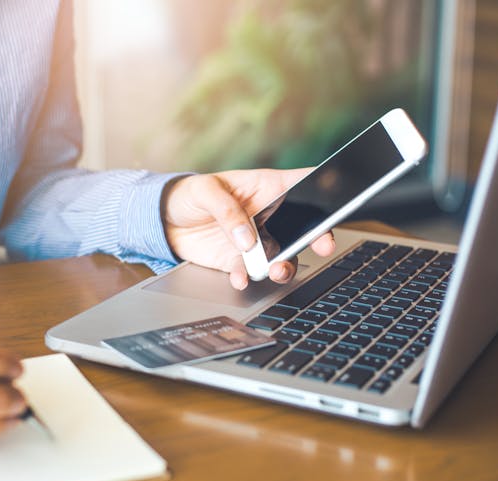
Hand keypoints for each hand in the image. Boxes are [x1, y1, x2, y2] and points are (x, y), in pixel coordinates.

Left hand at [163, 168, 335, 289]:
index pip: (304, 184)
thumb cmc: (187, 194)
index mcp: (267, 188)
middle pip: (303, 227)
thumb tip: (246, 238)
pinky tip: (240, 278)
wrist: (161, 221)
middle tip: (321, 246)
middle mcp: (268, 216)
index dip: (325, 188)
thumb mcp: (205, 191)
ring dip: (283, 266)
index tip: (336, 201)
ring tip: (275, 271)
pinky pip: (251, 273)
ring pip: (282, 256)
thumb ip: (228, 211)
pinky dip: (247, 278)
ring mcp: (256, 241)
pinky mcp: (239, 261)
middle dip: (317, 237)